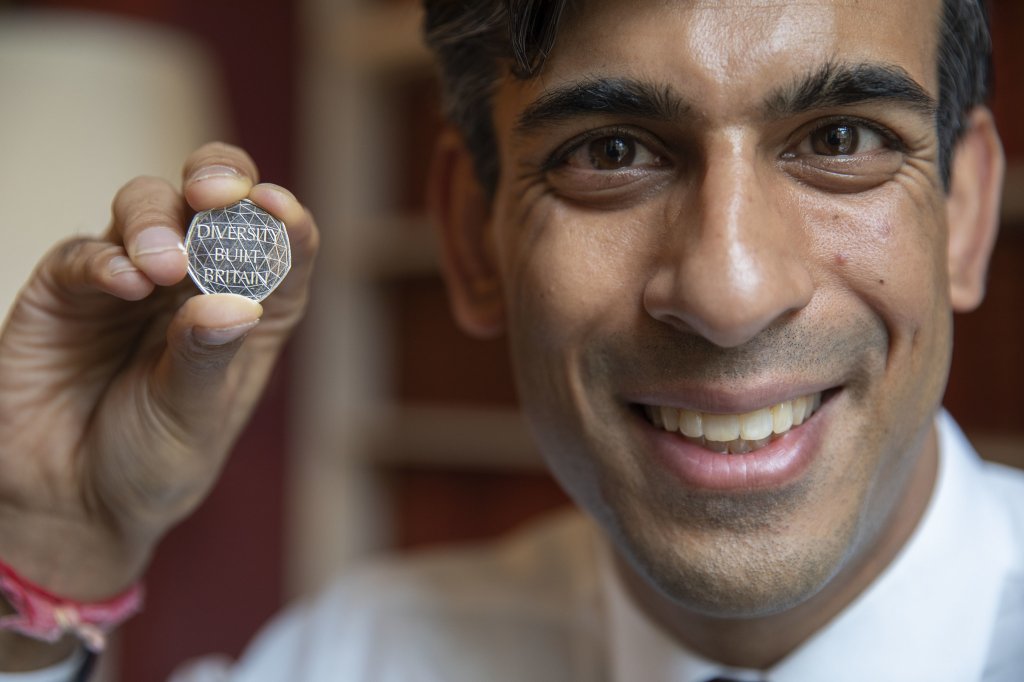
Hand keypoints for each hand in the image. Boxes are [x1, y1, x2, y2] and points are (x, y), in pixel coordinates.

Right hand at [0, 143, 318, 602]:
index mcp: (251, 313)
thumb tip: (234, 305)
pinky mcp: (69, 289)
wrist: (66, 504)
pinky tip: (123, 281)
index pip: (282, 249)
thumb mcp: (191, 421)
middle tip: (216, 194)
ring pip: (148, 206)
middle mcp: (196, 283)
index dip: (286, 219)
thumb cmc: (149, 461)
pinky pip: (86, 253)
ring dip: (159, 222)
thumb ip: (206, 359)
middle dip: (220, 179)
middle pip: (216, 201)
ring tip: (162, 265)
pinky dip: (105, 259)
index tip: (279, 206)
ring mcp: (133, 279)